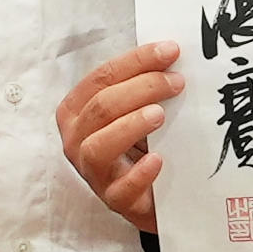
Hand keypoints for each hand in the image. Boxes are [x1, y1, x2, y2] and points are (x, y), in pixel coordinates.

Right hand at [56, 41, 187, 231]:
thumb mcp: (134, 110)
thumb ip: (142, 85)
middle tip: (177, 82)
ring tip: (160, 114)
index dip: (135, 62)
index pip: (100, 78)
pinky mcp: (114, 201)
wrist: (151, 193)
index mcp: (76, 111)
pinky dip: (139, 173)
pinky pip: (120, 189)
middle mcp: (76, 140)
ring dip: (129, 125)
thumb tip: (171, 52)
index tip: (170, 50)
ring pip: (98, 146)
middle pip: (100, 107)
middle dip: (141, 88)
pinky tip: (158, 160)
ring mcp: (92, 173)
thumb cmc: (139, 143)